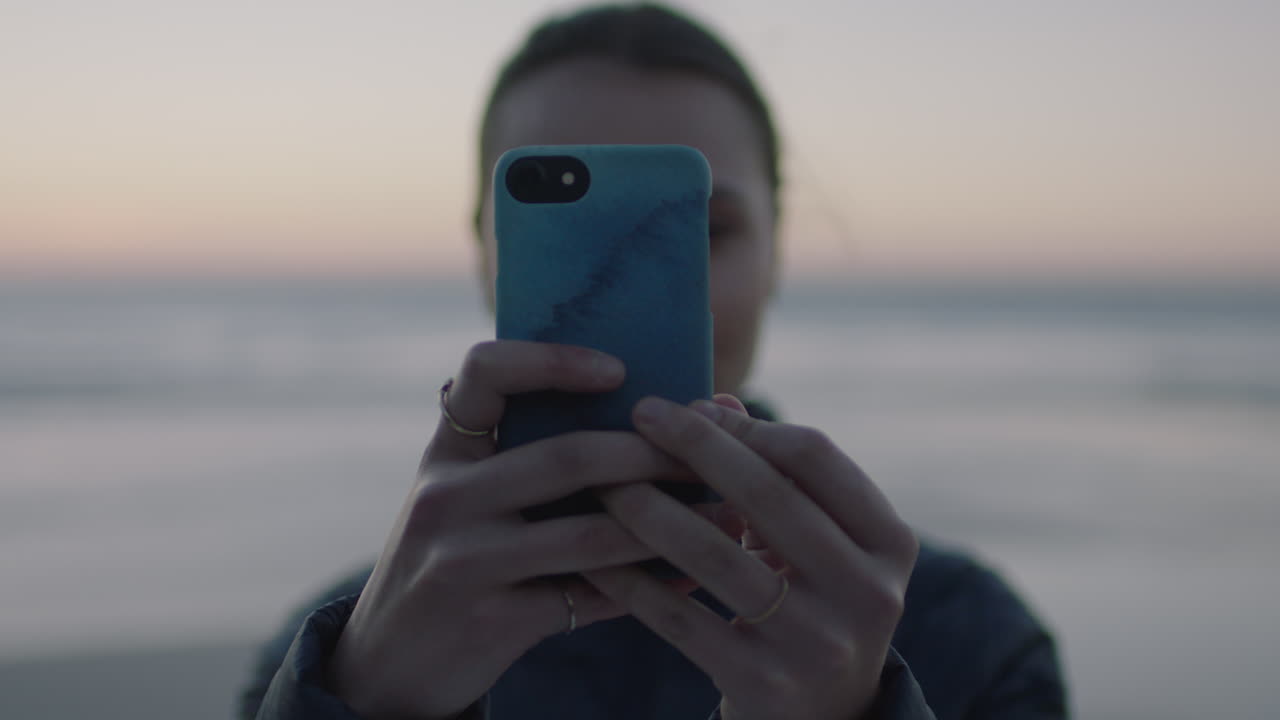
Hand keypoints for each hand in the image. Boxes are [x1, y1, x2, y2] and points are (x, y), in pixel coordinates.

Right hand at [327, 341, 687, 719]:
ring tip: (729, 516)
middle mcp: (445, 498)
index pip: (485, 372)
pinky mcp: (489, 622)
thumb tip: (646, 415)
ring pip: (591, 534)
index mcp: (446, 453)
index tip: (619, 370)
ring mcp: (463, 561)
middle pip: (567, 455)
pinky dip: (650, 588)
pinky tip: (693, 580)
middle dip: (655, 453)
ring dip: (672, 524)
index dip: (553, 360)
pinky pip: (591, 599)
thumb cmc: (451, 564)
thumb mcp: (465, 501)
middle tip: (715, 452)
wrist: (386, 668)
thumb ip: (527, 459)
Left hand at [582, 395, 918, 719]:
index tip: (692, 404)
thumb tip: (715, 400)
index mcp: (889, 543)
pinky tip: (593, 553)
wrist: (824, 719)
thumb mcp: (818, 544)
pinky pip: (680, 619)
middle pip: (768, 496)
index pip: (815, 456)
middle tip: (641, 414)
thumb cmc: (813, 604)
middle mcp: (868, 592)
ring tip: (607, 479)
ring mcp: (819, 642)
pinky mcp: (765, 684)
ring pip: (718, 556)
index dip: (748, 424)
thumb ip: (776, 473)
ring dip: (652, 508)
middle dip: (696, 447)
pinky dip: (631, 582)